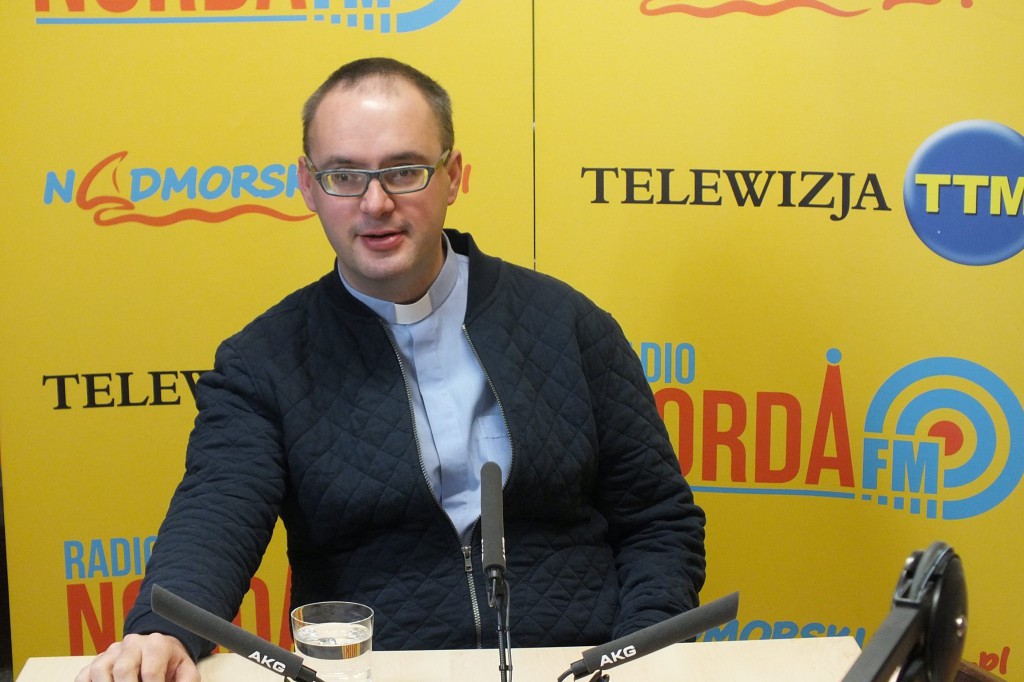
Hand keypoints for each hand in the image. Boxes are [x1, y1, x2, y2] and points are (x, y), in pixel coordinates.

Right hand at [74, 633, 199, 681]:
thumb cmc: (170, 663)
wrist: (155, 649)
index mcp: (156, 644)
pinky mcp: (94, 663)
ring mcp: (110, 653)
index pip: (151, 670)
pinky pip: (84, 676)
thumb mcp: (186, 670)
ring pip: (100, 670)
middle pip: (123, 668)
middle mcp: (131, 644)